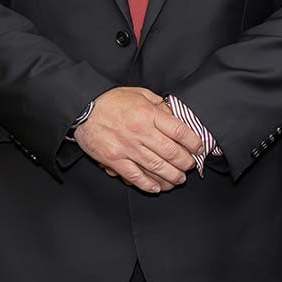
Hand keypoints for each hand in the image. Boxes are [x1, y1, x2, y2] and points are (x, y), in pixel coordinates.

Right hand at [75, 87, 202, 193]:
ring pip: (156, 167)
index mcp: (149, 114)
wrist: (82, 108)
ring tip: (178, 179)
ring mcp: (127, 148)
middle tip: (189, 166)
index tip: (199, 148)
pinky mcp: (114, 160)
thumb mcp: (140, 94)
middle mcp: (140, 132)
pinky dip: (148, 184)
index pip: (180, 131)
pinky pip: (135, 176)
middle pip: (171, 152)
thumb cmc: (111, 100)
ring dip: (171, 176)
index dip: (194, 142)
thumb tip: (176, 116)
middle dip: (185, 162)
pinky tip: (157, 187)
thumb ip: (159, 106)